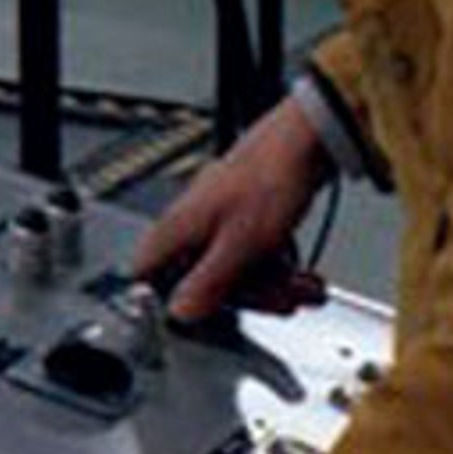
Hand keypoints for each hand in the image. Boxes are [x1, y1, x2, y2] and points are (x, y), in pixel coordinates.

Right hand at [132, 93, 330, 323]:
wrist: (306, 141)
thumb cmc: (270, 178)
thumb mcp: (241, 244)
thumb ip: (208, 282)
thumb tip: (180, 312)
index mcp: (176, 227)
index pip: (147, 273)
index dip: (171, 297)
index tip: (209, 309)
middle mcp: (189, 223)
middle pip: (200, 279)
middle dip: (247, 296)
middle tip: (280, 299)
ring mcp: (216, 218)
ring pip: (232, 270)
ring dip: (270, 285)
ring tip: (301, 286)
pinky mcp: (241, 216)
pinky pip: (250, 255)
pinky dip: (275, 267)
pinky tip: (299, 272)